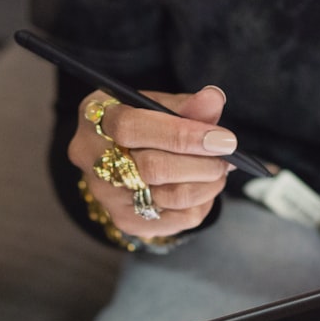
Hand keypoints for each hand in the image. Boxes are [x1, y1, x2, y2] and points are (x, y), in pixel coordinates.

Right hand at [69, 85, 236, 238]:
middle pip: (152, 169)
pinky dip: (199, 204)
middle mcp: (91, 160)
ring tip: (219, 172)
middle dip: (201, 164)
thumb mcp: (158, 104)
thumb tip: (213, 100)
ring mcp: (106, 195)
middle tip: (227, 158)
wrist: (120, 156)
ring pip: (166, 198)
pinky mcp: (125, 220)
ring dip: (205, 186)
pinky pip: (173, 220)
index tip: (223, 139)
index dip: (182, 135)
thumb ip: (185, 104)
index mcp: (95, 117)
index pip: (132, 128)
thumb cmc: (142, 122)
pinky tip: (204, 189)